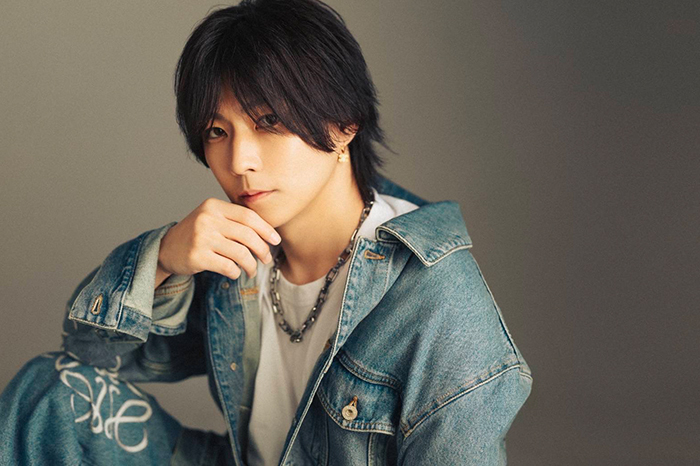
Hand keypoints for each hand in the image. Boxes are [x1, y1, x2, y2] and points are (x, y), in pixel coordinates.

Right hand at [158, 198, 281, 280]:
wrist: (166, 249)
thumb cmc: (197, 234)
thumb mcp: (213, 218)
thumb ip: (235, 220)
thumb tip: (268, 233)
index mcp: (214, 206)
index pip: (248, 216)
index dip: (266, 229)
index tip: (276, 240)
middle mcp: (207, 219)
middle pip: (247, 235)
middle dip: (262, 250)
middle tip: (266, 259)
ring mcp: (201, 238)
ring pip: (240, 253)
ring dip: (251, 265)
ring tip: (252, 270)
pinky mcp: (197, 257)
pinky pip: (228, 267)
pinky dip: (236, 272)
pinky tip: (235, 273)